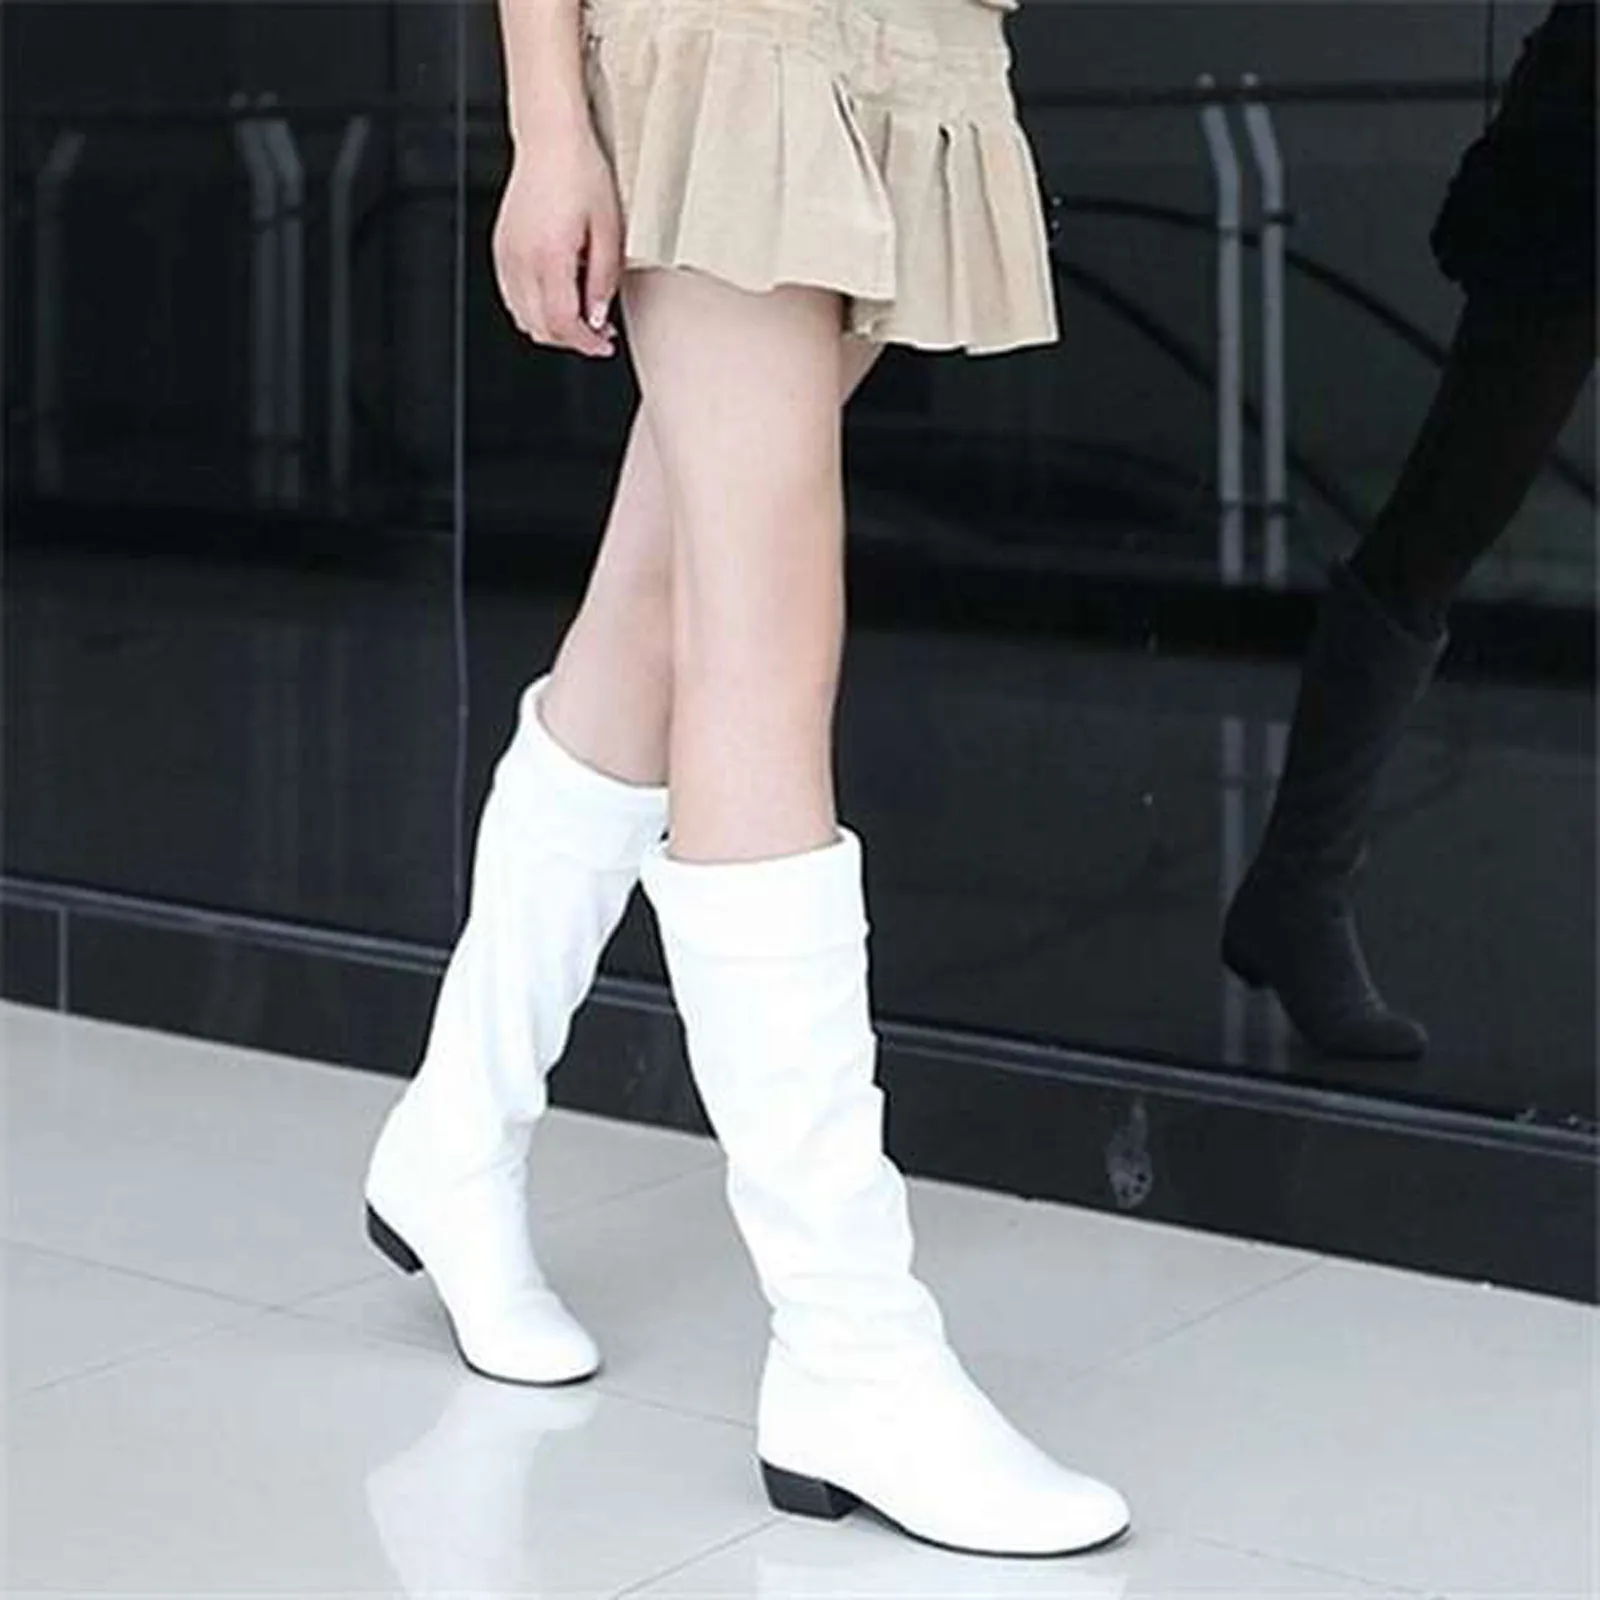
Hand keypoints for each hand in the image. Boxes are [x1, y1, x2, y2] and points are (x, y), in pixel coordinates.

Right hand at [492, 123, 622, 358]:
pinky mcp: (501, 248)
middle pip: (540, 327)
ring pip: (522, 316)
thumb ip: (604, 280)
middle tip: (596, 331)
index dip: (586, 343)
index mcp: (550, 255)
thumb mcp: (609, 230)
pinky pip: (512, 296)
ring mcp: (507, 254)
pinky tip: (556, 297)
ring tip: (579, 315)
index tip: (603, 344)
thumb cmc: (580, 172)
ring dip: (551, 326)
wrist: (550, 139)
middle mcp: (522, 258)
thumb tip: (599, 315)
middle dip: (571, 339)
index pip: (563, 323)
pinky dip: (533, 308)